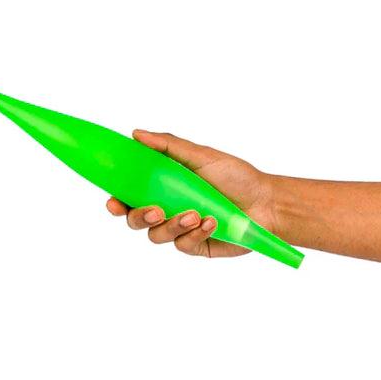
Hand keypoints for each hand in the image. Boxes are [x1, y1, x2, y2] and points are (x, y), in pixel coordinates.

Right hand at [106, 130, 276, 257]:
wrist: (266, 202)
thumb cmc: (235, 177)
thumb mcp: (202, 156)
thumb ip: (168, 146)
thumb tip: (137, 133)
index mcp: (163, 187)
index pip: (131, 195)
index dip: (117, 200)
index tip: (113, 200)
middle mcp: (168, 209)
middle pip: (136, 220)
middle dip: (139, 217)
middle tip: (156, 210)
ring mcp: (181, 230)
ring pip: (157, 236)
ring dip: (173, 225)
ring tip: (195, 214)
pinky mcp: (196, 246)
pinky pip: (183, 245)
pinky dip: (196, 234)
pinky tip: (212, 221)